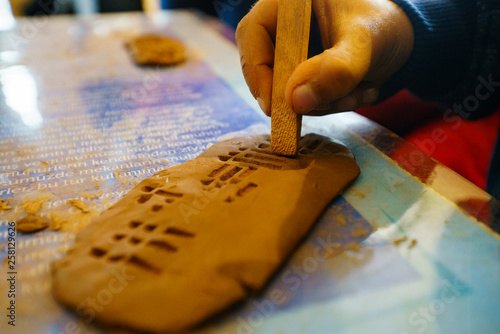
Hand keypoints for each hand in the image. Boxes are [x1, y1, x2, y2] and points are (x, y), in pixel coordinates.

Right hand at [236, 0, 413, 115]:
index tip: (273, 106)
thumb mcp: (363, 43)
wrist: (404, 40)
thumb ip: (335, 70)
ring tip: (358, 92)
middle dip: (301, 94)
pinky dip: (329, 105)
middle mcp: (283, 26)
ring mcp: (292, 53)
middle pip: (266, 68)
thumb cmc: (383, 26)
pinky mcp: (303, 74)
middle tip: (336, 101)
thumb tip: (295, 101)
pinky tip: (357, 92)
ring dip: (322, 103)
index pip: (251, 33)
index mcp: (289, 2)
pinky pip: (302, 101)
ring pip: (285, 91)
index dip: (256, 71)